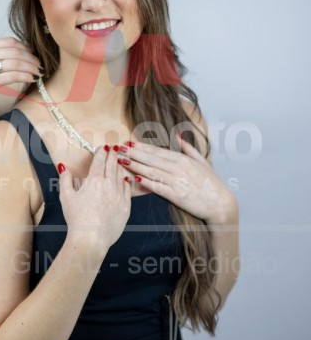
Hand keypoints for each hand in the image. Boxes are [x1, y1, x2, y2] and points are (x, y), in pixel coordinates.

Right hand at [0, 37, 41, 115]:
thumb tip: (20, 55)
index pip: (10, 41)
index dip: (26, 48)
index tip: (33, 55)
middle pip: (16, 50)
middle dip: (31, 58)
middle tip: (40, 65)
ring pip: (17, 62)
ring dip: (31, 67)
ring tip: (38, 73)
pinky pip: (13, 75)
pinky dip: (26, 76)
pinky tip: (32, 79)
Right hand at [58, 146, 130, 252]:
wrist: (91, 238)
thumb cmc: (76, 219)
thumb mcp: (66, 197)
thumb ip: (65, 180)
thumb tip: (63, 167)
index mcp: (94, 181)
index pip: (100, 161)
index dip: (102, 152)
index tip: (104, 147)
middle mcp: (109, 185)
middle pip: (113, 165)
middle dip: (113, 155)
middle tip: (114, 149)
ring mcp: (119, 196)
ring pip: (121, 176)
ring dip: (120, 167)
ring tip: (119, 162)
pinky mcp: (126, 207)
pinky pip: (128, 190)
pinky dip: (126, 183)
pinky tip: (126, 180)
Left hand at [121, 134, 236, 224]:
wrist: (220, 204)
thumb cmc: (211, 183)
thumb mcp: (202, 162)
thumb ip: (188, 148)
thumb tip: (177, 136)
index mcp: (183, 160)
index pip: (158, 151)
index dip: (142, 147)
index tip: (129, 142)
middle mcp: (178, 168)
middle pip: (151, 159)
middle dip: (133, 153)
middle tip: (119, 149)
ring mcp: (177, 182)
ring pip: (151, 171)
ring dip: (135, 165)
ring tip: (122, 161)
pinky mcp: (176, 195)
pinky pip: (157, 187)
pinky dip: (145, 182)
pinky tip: (134, 178)